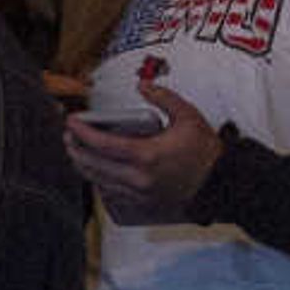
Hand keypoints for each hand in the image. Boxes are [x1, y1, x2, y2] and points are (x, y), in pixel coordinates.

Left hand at [64, 76, 222, 222]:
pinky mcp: (142, 204)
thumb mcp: (187, 115)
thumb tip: (142, 85)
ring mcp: (139, 194)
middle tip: (68, 135)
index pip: (103, 144)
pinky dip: (98, 180)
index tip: (71, 122)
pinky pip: (111, 193)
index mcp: (146, 155)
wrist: (221, 183)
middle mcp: (139, 178)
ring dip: (83, 166)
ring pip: (99, 181)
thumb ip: (163, 97)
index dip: (83, 132)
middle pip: (94, 165)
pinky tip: (95, 170)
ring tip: (76, 151)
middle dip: (75, 149)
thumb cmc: (205, 150)